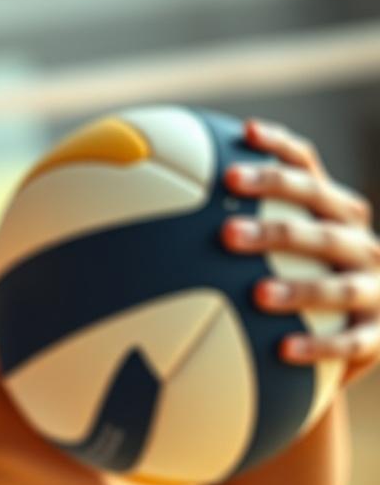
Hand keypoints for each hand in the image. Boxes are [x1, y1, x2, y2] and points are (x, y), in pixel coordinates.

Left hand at [220, 118, 379, 388]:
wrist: (344, 339)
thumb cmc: (285, 282)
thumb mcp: (263, 250)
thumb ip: (216, 224)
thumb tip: (131, 204)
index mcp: (333, 211)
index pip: (307, 168)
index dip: (277, 149)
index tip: (241, 135)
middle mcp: (359, 242)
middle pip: (322, 221)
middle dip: (277, 224)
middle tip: (226, 231)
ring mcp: (375, 287)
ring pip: (340, 284)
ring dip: (299, 289)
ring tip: (257, 295)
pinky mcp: (379, 334)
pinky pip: (350, 342)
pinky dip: (319, 346)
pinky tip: (282, 349)